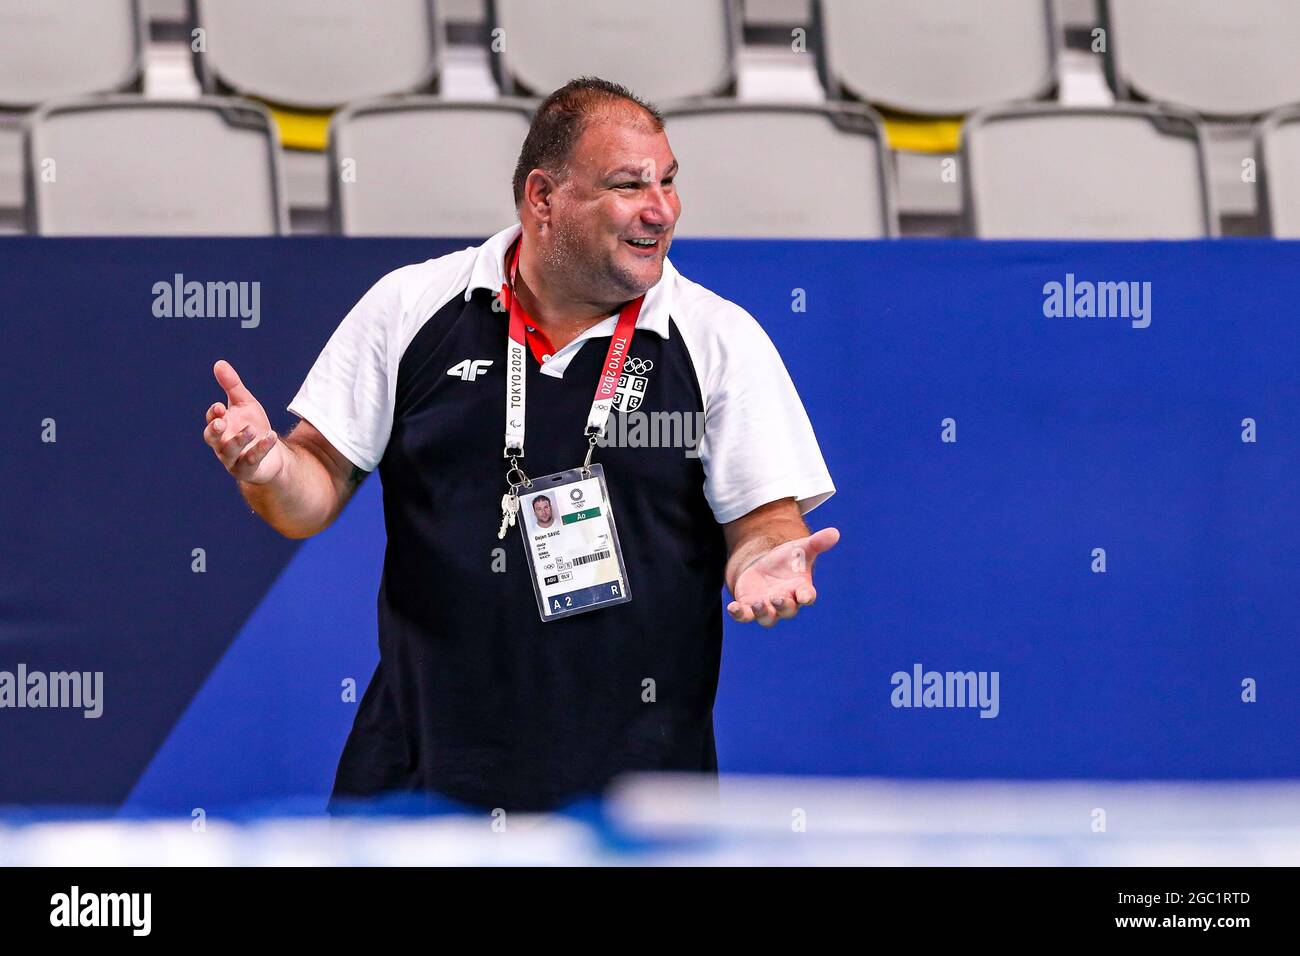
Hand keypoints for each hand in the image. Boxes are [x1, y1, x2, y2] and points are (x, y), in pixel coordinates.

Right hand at [202, 360, 283, 483]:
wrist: (272, 452)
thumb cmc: (253, 426)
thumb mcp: (245, 403)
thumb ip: (232, 386)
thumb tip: (219, 363)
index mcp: (220, 428)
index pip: (211, 420)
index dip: (214, 414)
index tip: (220, 407)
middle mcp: (222, 445)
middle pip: (212, 439)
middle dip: (214, 430)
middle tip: (220, 422)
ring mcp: (233, 459)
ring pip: (230, 452)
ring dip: (239, 440)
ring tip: (252, 429)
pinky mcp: (248, 470)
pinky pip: (252, 460)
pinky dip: (261, 448)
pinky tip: (271, 436)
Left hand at [727, 527, 838, 626]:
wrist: (765, 567)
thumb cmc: (787, 561)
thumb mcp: (800, 548)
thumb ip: (817, 543)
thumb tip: (835, 532)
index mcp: (800, 589)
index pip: (807, 596)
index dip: (806, 597)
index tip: (806, 597)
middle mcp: (785, 602)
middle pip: (787, 610)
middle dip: (783, 606)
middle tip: (778, 598)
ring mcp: (767, 606)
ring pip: (767, 618)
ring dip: (763, 613)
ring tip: (758, 603)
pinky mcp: (749, 607)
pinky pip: (744, 615)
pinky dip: (739, 614)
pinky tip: (732, 608)